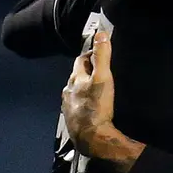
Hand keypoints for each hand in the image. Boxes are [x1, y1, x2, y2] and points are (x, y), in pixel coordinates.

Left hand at [62, 32, 114, 147]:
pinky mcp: (71, 119)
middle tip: (100, 71)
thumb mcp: (103, 78)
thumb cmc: (97, 107)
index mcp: (75, 79)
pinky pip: (76, 106)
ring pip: (75, 91)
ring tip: (96, 90)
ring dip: (83, 88)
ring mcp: (68, 106)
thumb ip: (102, 57)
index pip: (81, 60)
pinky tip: (91, 108)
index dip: (91, 55)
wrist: (91, 137)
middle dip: (86, 71)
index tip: (100, 53)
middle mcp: (68, 91)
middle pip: (77, 76)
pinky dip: (83, 103)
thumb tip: (101, 34)